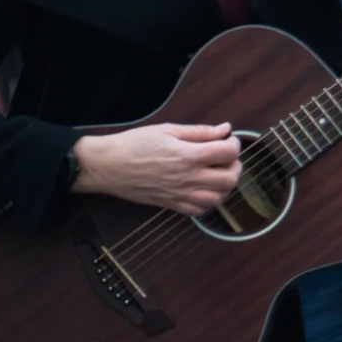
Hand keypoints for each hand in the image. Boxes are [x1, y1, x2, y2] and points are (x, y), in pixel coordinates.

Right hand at [71, 122, 242, 214]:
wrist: (106, 166)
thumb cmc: (134, 144)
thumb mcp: (168, 129)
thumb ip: (200, 132)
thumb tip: (225, 130)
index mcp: (188, 155)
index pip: (229, 153)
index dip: (234, 144)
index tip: (228, 139)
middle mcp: (187, 178)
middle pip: (229, 179)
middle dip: (235, 166)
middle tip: (226, 157)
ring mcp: (179, 194)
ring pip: (218, 198)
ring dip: (224, 185)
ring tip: (217, 172)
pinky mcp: (170, 205)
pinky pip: (199, 211)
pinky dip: (209, 202)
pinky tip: (204, 189)